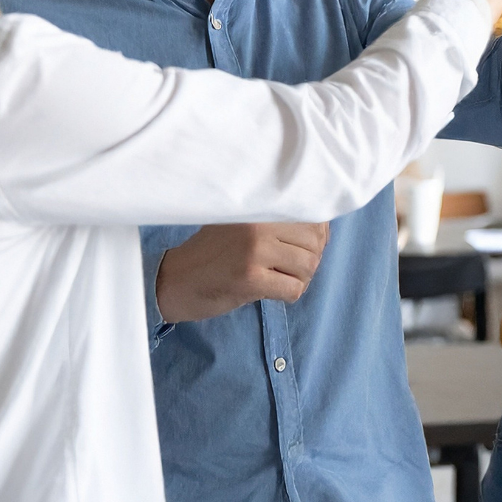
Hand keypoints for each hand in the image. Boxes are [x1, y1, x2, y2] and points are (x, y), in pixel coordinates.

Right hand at [154, 222, 330, 323]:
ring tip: (278, 279)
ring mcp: (253, 251)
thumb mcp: (242, 225)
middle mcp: (257, 223)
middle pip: (315, 242)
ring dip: (299, 279)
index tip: (302, 247)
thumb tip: (324, 228)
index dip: (317, 235)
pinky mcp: (249, 279)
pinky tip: (269, 292)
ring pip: (308, 266)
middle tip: (288, 269)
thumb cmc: (214, 253)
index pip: (312, 215)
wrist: (177, 280)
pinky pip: (294, 289)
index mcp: (258, 206)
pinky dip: (288, 295)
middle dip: (309, 260)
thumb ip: (278, 220)